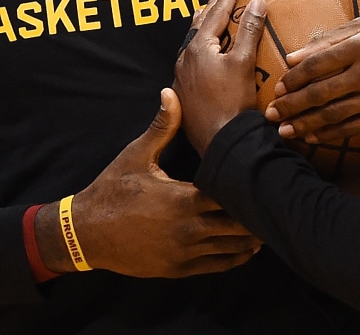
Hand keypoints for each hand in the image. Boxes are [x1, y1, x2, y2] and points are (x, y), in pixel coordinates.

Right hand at [36, 85, 259, 278]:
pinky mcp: (179, 268)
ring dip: (250, 237)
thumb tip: (171, 92)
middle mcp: (188, 229)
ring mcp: (184, 253)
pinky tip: (246, 247)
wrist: (87, 232)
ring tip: (266, 222)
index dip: (248, 187)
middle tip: (272, 200)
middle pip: (238, 226)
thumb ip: (162, 127)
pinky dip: (236, 257)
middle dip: (255, 214)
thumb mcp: (136, 155)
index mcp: (183, 199)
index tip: (264, 177)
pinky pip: (218, 266)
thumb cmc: (113, 190)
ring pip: (232, 249)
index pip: (230, 195)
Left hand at [173, 0, 266, 154]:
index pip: (216, 13)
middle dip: (212, 6)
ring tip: (210, 13)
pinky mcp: (185, 92)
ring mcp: (183, 77)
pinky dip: (202, 46)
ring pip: (193, 42)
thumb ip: (249, 30)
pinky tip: (207, 52)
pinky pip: (193, 59)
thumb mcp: (244, 63)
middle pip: (199, 25)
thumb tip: (257, 2)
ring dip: (204, 25)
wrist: (221, 142)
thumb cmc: (233, 103)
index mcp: (198, 48)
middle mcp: (185, 59)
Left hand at [266, 20, 359, 142]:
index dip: (294, 78)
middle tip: (272, 114)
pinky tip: (313, 137)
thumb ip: (329, 39)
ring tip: (286, 130)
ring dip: (306, 124)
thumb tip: (293, 56)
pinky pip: (354, 128)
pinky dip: (331, 134)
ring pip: (335, 114)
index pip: (318, 63)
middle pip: (321, 92)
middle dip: (292, 105)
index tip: (278, 87)